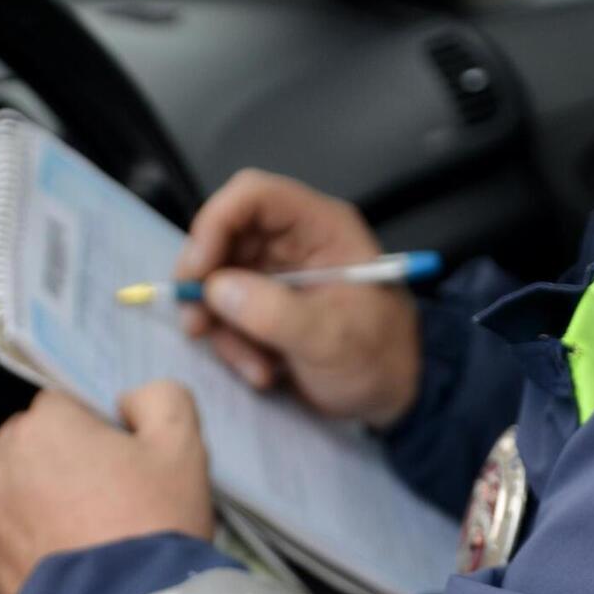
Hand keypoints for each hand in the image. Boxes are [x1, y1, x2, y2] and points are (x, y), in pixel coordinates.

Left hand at [0, 382, 211, 593]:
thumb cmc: (153, 522)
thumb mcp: (183, 445)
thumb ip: (162, 398)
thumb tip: (132, 400)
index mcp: (45, 425)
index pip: (68, 401)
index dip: (102, 424)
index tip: (129, 454)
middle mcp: (4, 463)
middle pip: (41, 443)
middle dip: (71, 458)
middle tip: (119, 491)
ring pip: (26, 488)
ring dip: (54, 497)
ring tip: (102, 528)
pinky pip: (19, 533)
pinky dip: (43, 538)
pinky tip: (83, 555)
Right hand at [176, 169, 419, 429]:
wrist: (395, 396)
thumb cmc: (381, 359)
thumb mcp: (332, 339)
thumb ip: (275, 313)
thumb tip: (217, 290)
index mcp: (322, 227)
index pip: (254, 196)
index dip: (215, 223)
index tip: (198, 271)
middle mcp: (295, 242)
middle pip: (224, 238)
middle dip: (208, 285)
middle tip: (199, 326)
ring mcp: (278, 275)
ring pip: (219, 282)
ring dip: (224, 328)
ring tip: (257, 368)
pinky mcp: (266, 307)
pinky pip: (228, 315)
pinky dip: (234, 346)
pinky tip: (264, 372)